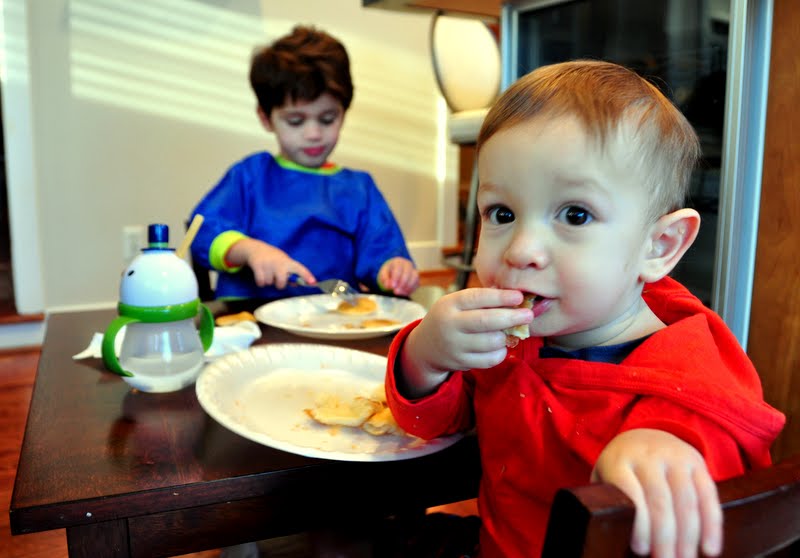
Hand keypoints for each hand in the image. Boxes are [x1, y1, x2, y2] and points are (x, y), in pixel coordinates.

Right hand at [227, 238, 314, 288]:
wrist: (256, 248)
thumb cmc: (273, 257)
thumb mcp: (284, 261)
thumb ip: (290, 273)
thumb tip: (297, 285)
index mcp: (288, 262)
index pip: (300, 269)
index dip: (306, 276)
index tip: (313, 283)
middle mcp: (279, 262)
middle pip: (281, 283)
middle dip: (279, 284)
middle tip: (276, 278)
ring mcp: (268, 264)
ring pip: (269, 283)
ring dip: (268, 281)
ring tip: (267, 272)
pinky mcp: (257, 266)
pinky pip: (261, 282)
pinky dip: (260, 282)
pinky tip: (261, 275)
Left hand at [378, 257, 419, 295]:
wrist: (395, 271)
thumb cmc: (389, 272)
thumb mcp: (384, 273)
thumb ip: (385, 279)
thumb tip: (388, 286)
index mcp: (398, 262)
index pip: (398, 268)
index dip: (396, 278)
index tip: (392, 286)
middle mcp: (407, 265)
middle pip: (408, 272)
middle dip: (402, 283)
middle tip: (396, 291)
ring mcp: (413, 271)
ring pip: (414, 277)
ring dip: (408, 287)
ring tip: (400, 293)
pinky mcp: (416, 278)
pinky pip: (416, 283)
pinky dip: (411, 289)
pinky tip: (404, 293)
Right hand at [399, 288, 532, 397]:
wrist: (426, 347)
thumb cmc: (450, 318)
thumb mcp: (456, 303)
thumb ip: (481, 300)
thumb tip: (515, 297)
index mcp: (449, 304)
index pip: (478, 298)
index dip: (501, 297)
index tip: (519, 296)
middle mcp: (450, 325)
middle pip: (486, 321)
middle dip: (511, 317)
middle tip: (528, 315)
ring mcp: (455, 346)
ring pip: (491, 342)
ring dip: (505, 336)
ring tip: (509, 332)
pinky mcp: (461, 363)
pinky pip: (489, 360)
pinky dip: (500, 353)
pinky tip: (500, 346)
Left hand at [591, 429, 722, 557]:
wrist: (644, 434)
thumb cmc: (621, 469)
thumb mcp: (605, 478)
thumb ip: (606, 502)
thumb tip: (608, 539)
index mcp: (619, 461)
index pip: (630, 493)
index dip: (638, 523)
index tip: (641, 550)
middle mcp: (647, 456)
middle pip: (659, 500)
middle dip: (664, 536)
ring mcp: (674, 456)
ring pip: (686, 500)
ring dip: (688, 536)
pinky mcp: (697, 461)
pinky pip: (708, 495)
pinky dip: (712, 525)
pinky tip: (709, 549)